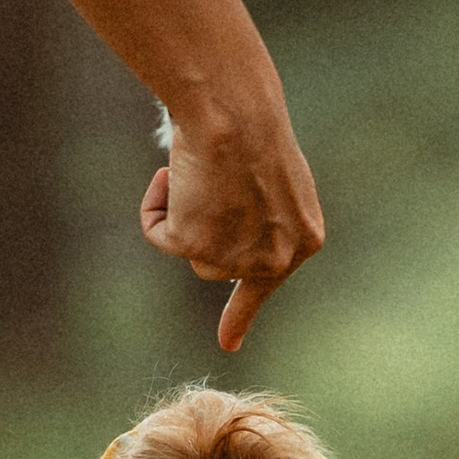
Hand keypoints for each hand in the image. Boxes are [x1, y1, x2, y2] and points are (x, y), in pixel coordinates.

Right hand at [140, 110, 324, 352]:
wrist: (233, 113)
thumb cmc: (251, 126)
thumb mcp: (271, 178)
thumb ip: (258, 216)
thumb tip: (220, 242)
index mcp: (303, 239)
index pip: (268, 283)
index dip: (240, 314)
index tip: (228, 344)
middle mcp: (274, 259)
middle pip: (220, 263)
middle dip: (204, 229)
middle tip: (206, 181)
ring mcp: (236, 258)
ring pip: (192, 252)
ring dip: (182, 212)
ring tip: (196, 170)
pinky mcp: (195, 248)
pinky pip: (158, 234)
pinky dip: (155, 207)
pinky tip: (168, 176)